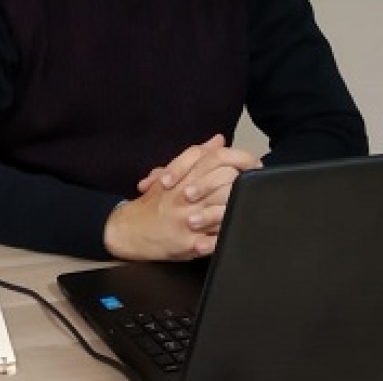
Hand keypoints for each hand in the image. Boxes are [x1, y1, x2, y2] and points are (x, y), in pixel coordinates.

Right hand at [104, 135, 261, 259]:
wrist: (128, 230)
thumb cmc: (155, 202)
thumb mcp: (173, 172)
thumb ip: (198, 156)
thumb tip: (219, 139)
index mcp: (183, 176)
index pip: (215, 158)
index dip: (241, 159)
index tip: (255, 164)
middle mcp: (184, 196)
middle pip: (224, 181)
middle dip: (241, 183)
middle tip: (252, 186)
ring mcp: (186, 220)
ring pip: (222, 211)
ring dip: (236, 209)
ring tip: (246, 208)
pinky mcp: (187, 244)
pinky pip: (214, 241)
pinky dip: (225, 237)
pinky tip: (233, 233)